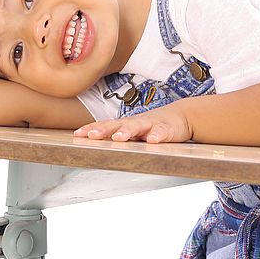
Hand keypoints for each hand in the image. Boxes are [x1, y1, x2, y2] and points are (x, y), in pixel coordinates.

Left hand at [73, 104, 192, 143]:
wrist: (181, 116)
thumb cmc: (153, 126)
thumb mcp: (133, 131)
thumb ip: (118, 135)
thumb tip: (95, 142)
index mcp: (126, 124)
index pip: (105, 125)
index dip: (92, 129)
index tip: (78, 134)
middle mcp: (136, 122)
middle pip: (117, 124)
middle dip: (103, 130)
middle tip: (91, 135)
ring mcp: (151, 124)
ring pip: (138, 127)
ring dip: (127, 132)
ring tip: (118, 138)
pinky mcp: (167, 129)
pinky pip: (162, 132)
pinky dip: (157, 135)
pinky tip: (153, 140)